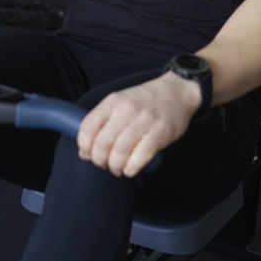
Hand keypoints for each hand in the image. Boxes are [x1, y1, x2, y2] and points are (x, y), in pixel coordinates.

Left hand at [77, 73, 200, 177]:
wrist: (177, 92)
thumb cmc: (145, 101)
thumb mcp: (120, 102)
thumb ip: (103, 122)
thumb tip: (85, 152)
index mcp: (113, 101)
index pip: (87, 127)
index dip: (84, 146)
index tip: (87, 154)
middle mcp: (126, 110)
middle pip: (102, 144)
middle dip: (99, 161)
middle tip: (104, 164)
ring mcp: (144, 122)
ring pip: (119, 154)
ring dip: (115, 167)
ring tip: (117, 168)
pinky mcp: (159, 134)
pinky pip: (139, 158)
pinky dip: (130, 169)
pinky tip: (130, 169)